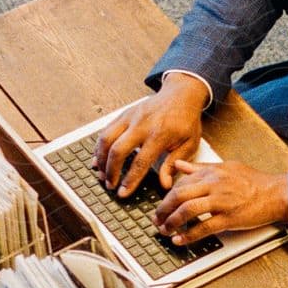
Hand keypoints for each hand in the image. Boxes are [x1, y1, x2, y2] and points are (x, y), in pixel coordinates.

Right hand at [93, 75, 207, 196]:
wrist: (181, 94)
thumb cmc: (186, 121)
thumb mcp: (189, 144)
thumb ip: (174, 164)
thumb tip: (164, 184)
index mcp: (159, 135)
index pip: (140, 162)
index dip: (129, 180)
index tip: (122, 193)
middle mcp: (141, 125)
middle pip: (117, 150)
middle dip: (110, 171)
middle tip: (109, 185)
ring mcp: (130, 117)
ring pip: (106, 139)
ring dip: (100, 159)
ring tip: (101, 174)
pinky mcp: (124, 114)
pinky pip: (106, 130)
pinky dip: (99, 146)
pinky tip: (98, 158)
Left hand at [153, 160, 287, 243]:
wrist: (275, 193)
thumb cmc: (254, 181)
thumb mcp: (226, 167)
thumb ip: (201, 167)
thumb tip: (179, 165)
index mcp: (212, 172)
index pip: (180, 183)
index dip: (166, 196)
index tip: (161, 206)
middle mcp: (214, 185)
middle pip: (179, 196)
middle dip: (163, 209)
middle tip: (157, 220)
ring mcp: (222, 202)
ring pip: (188, 210)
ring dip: (172, 223)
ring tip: (166, 231)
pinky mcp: (230, 218)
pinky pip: (204, 227)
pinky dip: (189, 235)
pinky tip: (181, 240)